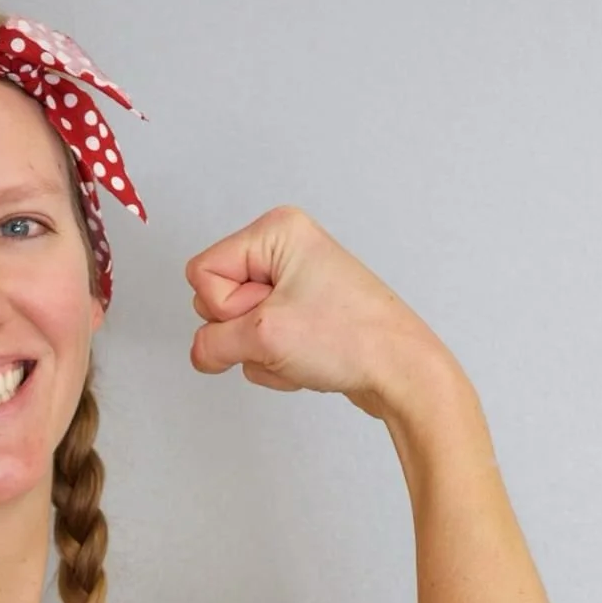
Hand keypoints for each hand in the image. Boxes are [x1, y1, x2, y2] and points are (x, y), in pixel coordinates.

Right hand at [186, 207, 462, 420]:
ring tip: (300, 347)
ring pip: (234, 328)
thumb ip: (210, 344)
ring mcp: (291, 284)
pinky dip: (273, 361)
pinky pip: (256, 343)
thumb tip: (202, 353)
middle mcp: (283, 250)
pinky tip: (305, 358)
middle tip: (286, 330)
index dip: (226, 306)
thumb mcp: (262, 338)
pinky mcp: (298, 314)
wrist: (400, 371)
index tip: (268, 313)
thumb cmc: (353, 339)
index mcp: (276, 231)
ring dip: (259, 351)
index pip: (202, 274)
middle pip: (214, 299)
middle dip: (242, 330)